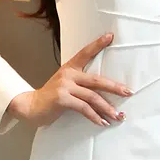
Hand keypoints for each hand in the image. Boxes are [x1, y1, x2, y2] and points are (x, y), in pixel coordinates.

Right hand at [7, 31, 132, 128]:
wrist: (30, 106)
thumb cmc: (51, 97)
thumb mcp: (65, 84)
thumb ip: (80, 84)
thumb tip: (104, 91)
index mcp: (70, 68)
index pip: (85, 53)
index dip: (98, 44)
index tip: (110, 36)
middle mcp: (68, 74)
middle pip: (96, 80)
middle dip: (114, 87)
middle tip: (128, 92)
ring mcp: (64, 86)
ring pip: (92, 96)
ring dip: (107, 107)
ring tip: (118, 115)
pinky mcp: (62, 99)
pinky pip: (83, 108)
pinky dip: (95, 117)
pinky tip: (103, 122)